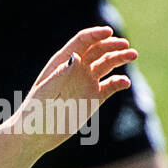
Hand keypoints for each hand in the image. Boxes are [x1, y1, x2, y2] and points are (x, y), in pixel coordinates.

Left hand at [17, 26, 136, 150]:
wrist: (35, 135)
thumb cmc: (34, 112)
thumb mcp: (46, 92)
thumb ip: (62, 74)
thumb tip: (76, 56)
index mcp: (62, 63)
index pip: (82, 42)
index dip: (96, 35)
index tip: (109, 32)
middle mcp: (76, 70)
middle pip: (98, 50)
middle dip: (112, 45)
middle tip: (125, 46)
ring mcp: (86, 83)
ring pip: (107, 64)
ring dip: (120, 58)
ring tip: (132, 55)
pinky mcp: (94, 97)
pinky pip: (111, 85)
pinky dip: (120, 82)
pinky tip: (124, 83)